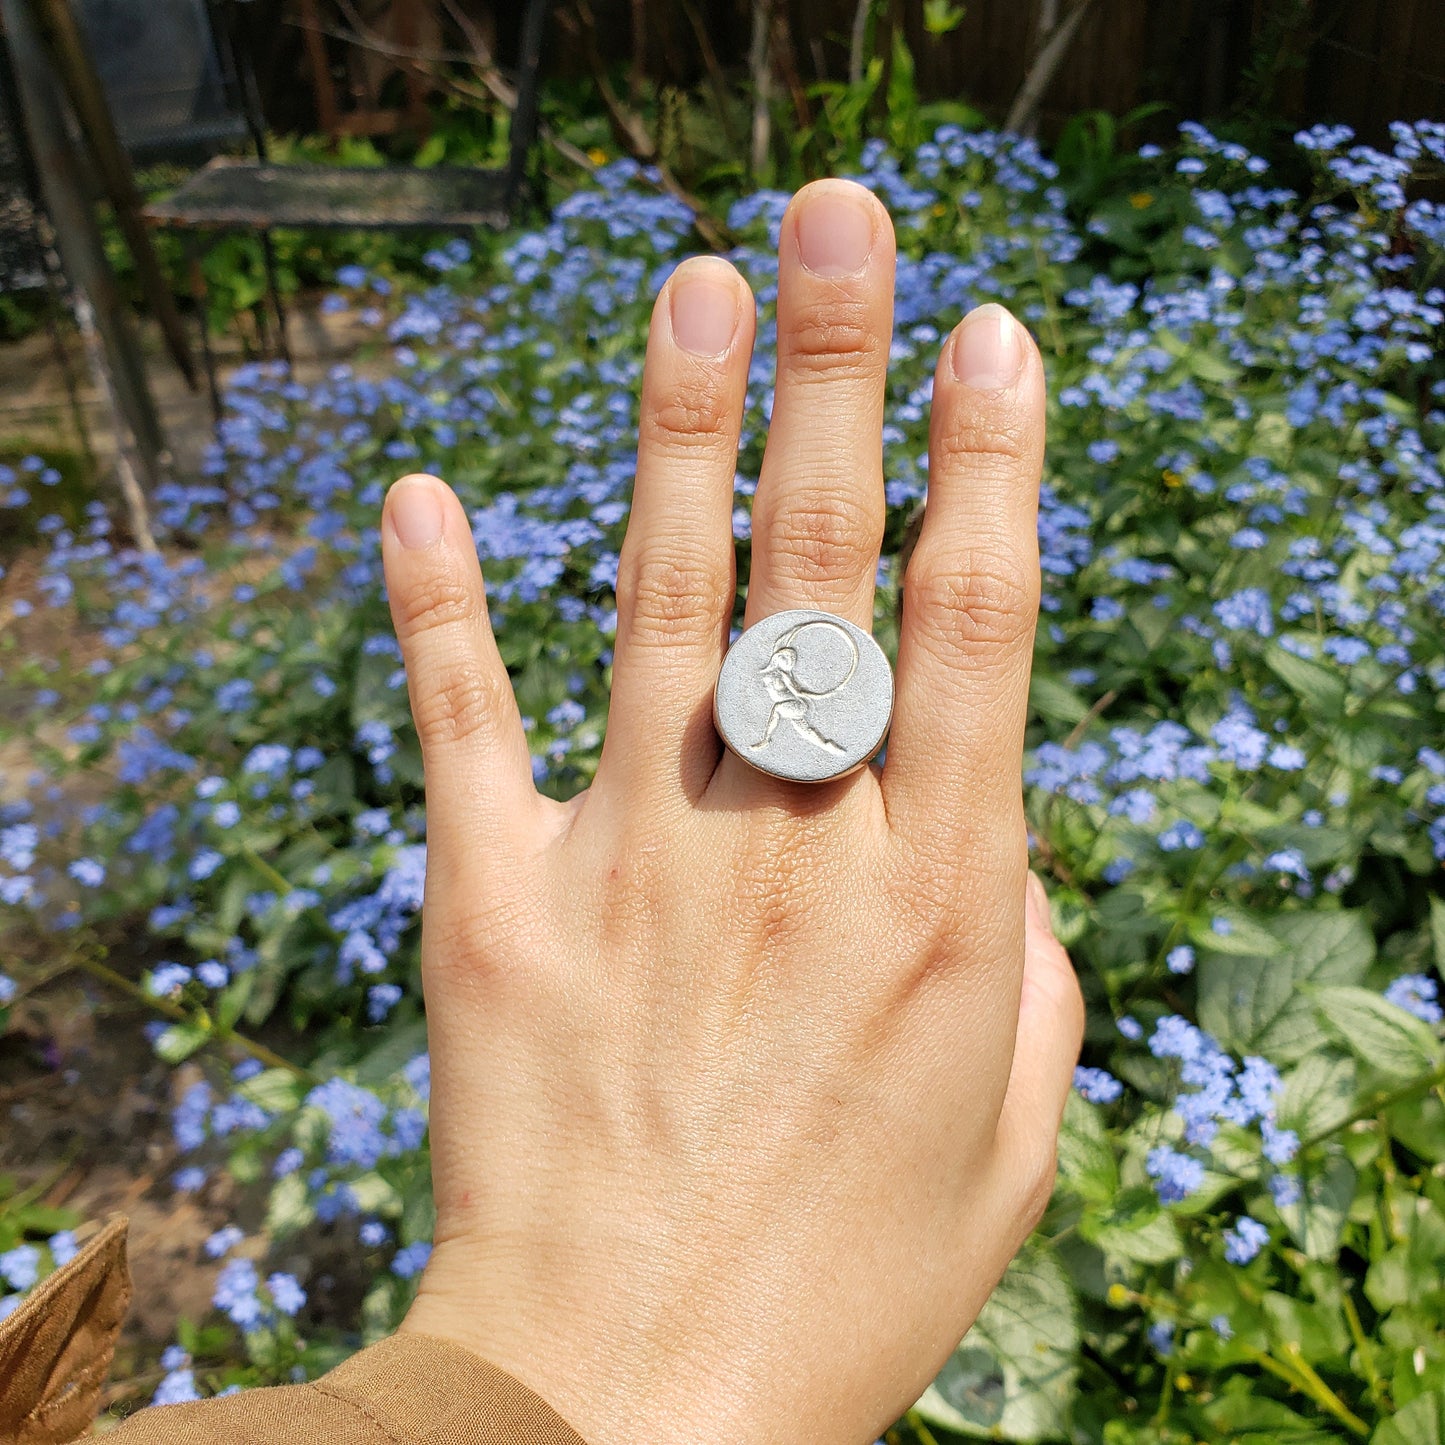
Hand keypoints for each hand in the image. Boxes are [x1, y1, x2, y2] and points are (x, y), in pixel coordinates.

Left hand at [382, 178, 1082, 1444]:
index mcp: (936, 908)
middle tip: (839, 217)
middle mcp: (787, 855)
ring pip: (662, 602)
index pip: (973, 631)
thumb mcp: (1008, 1148)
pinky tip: (422, 493)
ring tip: (697, 281)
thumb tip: (995, 846)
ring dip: (679, 429)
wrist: (618, 1413)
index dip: (988, 466)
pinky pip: (466, 725)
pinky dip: (438, 606)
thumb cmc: (843, 1294)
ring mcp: (631, 868)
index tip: (994, 332)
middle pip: (820, 568)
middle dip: (838, 373)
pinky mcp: (495, 908)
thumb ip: (1026, 972)